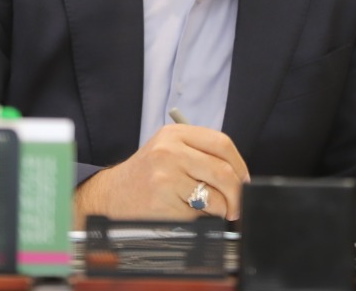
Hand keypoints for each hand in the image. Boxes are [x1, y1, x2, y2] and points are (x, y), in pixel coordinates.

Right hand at [74, 124, 248, 227]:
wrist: (112, 195)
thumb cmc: (147, 174)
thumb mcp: (169, 151)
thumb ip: (200, 154)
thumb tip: (240, 177)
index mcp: (174, 134)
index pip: (222, 143)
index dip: (239, 165)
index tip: (244, 180)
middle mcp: (169, 151)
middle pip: (222, 171)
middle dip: (237, 193)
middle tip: (236, 206)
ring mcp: (165, 177)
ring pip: (214, 197)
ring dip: (219, 209)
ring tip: (207, 210)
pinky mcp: (163, 202)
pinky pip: (197, 216)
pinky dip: (198, 220)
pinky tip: (182, 213)